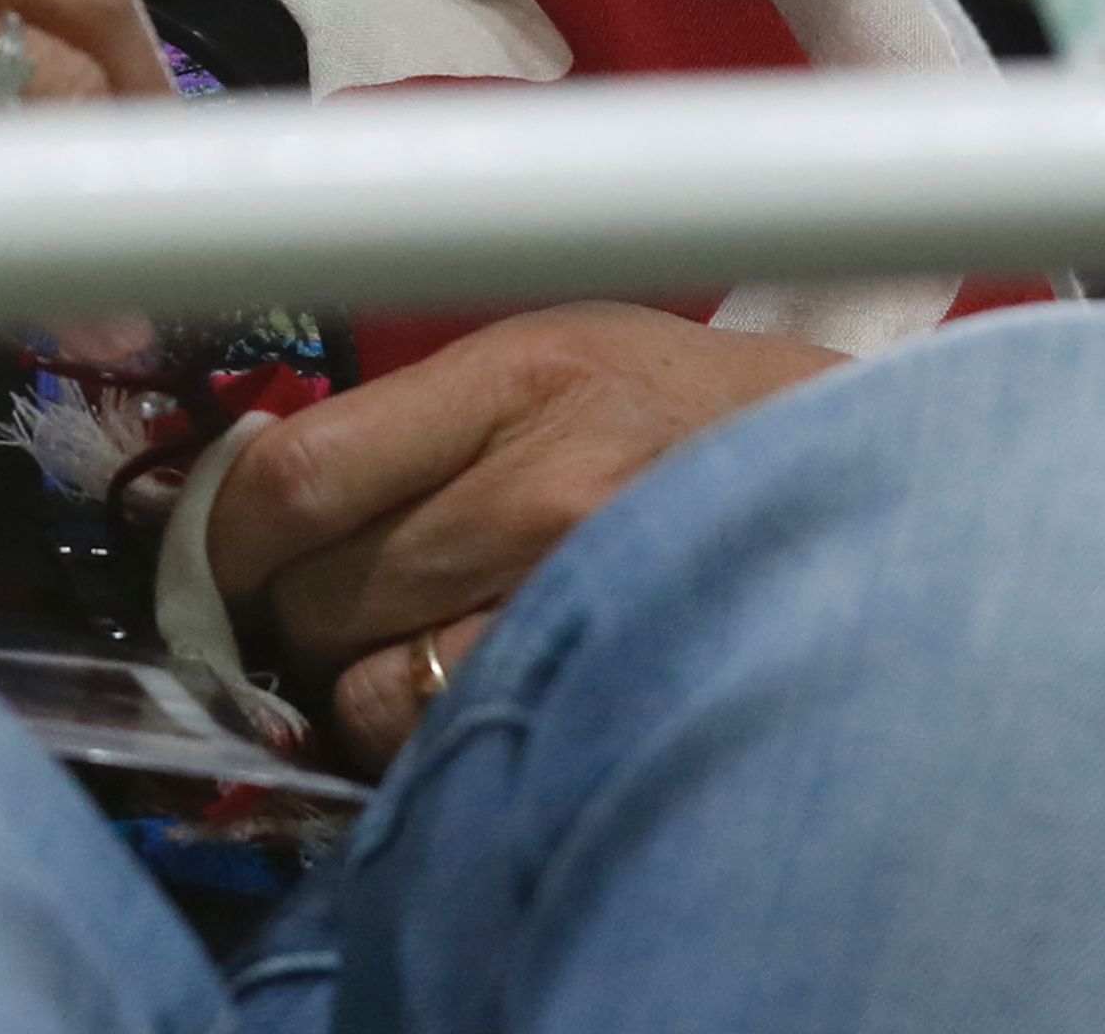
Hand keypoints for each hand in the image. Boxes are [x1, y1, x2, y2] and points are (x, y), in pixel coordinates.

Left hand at [202, 304, 839, 765]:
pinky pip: (466, 745)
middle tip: (325, 611)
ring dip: (360, 690)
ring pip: (382, 690)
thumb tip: (239, 498)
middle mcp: (555, 487)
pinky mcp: (629, 681)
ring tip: (406, 657)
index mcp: (516, 378)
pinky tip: (474, 705)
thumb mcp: (543, 360)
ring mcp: (600, 598)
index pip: (293, 477)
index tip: (219, 559)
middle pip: (320, 594)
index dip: (224, 538)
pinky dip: (437, 743)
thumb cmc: (684, 415)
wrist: (886, 476)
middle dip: (293, 618)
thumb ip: (401, 422)